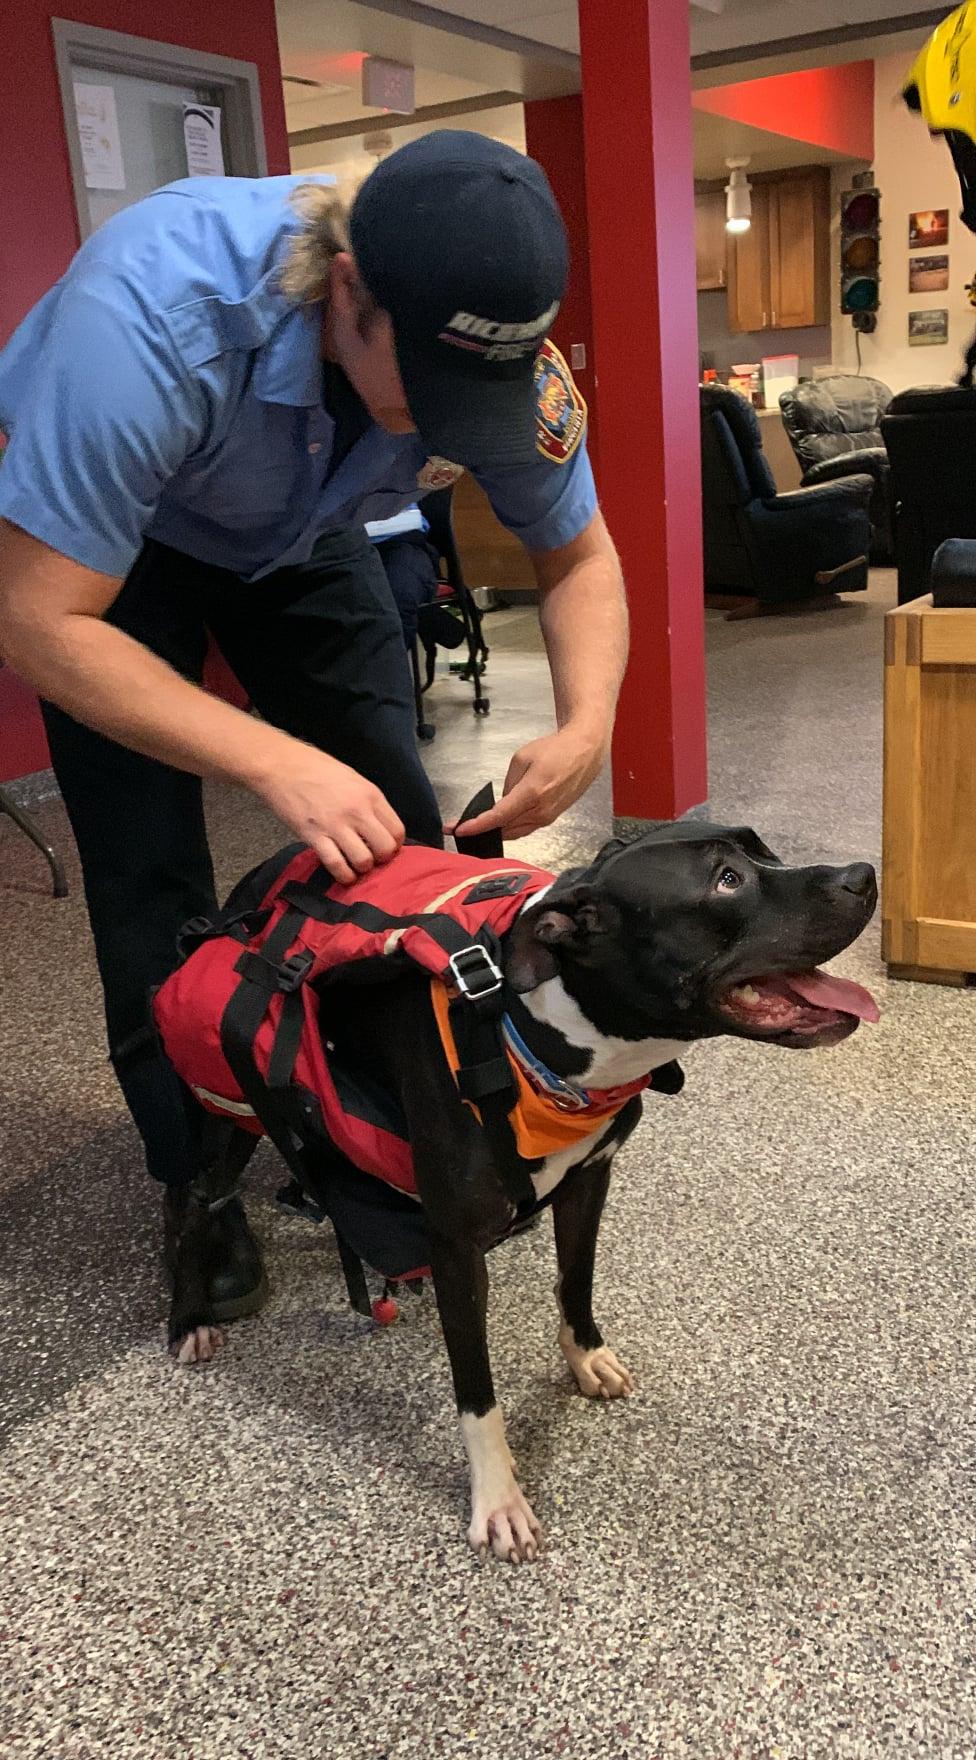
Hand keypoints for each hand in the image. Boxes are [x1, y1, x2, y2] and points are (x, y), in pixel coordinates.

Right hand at [254, 740, 403, 883]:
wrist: (281, 766)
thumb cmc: (316, 768)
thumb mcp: (352, 778)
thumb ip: (368, 801)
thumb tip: (378, 825)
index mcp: (370, 794)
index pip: (397, 830)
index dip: (394, 845)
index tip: (385, 848)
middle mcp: (357, 811)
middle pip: (385, 849)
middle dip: (381, 859)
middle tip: (372, 858)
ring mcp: (336, 825)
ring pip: (363, 861)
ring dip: (361, 868)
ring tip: (356, 866)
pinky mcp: (314, 836)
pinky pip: (336, 864)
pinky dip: (343, 875)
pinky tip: (343, 875)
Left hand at [448, 726, 606, 841]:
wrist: (585, 752)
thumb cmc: (555, 750)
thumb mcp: (521, 759)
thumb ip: (508, 784)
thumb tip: (503, 803)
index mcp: (532, 794)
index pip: (498, 817)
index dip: (477, 826)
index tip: (458, 830)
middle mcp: (541, 811)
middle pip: (505, 829)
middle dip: (482, 830)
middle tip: (461, 827)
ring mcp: (548, 817)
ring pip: (515, 831)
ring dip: (497, 830)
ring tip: (478, 825)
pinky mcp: (552, 818)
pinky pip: (526, 827)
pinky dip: (511, 826)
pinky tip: (500, 821)